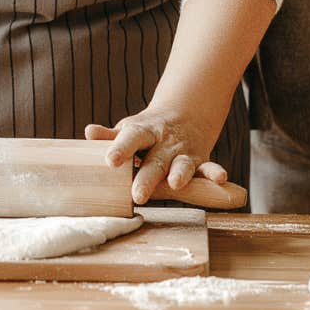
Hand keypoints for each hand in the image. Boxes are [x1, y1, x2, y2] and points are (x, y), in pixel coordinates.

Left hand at [85, 107, 228, 204]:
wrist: (184, 114)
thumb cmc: (147, 130)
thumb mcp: (129, 129)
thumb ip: (110, 136)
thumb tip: (88, 133)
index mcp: (143, 132)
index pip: (130, 139)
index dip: (120, 149)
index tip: (110, 161)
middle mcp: (164, 142)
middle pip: (155, 159)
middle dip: (147, 177)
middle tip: (137, 195)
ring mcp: (183, 152)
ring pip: (182, 164)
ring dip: (180, 173)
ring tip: (175, 184)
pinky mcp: (200, 161)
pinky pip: (209, 167)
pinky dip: (215, 173)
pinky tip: (220, 179)